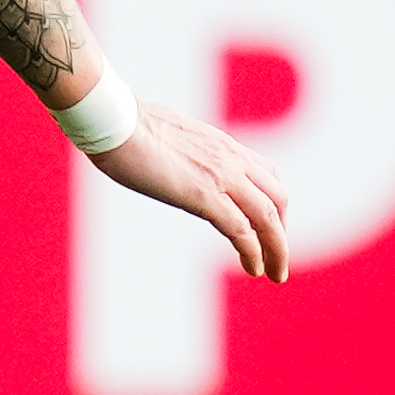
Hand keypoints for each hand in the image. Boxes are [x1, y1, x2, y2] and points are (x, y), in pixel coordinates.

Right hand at [92, 101, 293, 284]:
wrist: (113, 121)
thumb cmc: (125, 124)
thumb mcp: (166, 134)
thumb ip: (178, 149)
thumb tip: (167, 156)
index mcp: (221, 143)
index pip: (267, 173)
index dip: (274, 203)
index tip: (267, 227)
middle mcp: (230, 157)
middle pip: (277, 197)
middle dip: (281, 231)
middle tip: (277, 257)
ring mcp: (221, 175)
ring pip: (267, 216)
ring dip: (277, 248)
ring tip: (275, 273)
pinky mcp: (204, 195)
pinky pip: (241, 229)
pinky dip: (253, 252)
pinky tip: (254, 268)